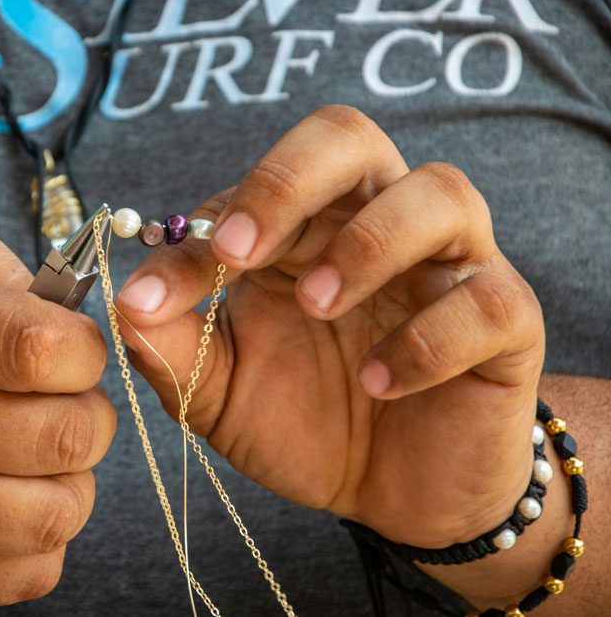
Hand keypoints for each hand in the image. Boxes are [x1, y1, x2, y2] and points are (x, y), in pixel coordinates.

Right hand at [0, 210, 113, 603]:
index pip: (37, 349)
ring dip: (72, 480)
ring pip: (56, 514)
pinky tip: (13, 497)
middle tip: (63, 402)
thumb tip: (72, 320)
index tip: (70, 350)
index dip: (84, 350)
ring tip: (41, 454)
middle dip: (90, 415)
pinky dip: (41, 538)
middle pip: (64, 437)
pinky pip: (28, 574)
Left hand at [116, 105, 544, 548]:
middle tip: (241, 253)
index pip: (252, 188)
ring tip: (319, 307)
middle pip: (350, 137)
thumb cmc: (303, 421)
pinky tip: (380, 386)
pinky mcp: (506, 323)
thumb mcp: (220, 392)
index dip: (198, 235)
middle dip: (288, 181)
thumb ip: (174, 348)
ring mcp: (449, 267)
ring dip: (368, 244)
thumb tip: (124, 305)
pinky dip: (429, 340)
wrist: (390, 493)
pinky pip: (488, 301)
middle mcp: (377, 224)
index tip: (153, 297)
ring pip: (441, 193)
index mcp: (303, 228)